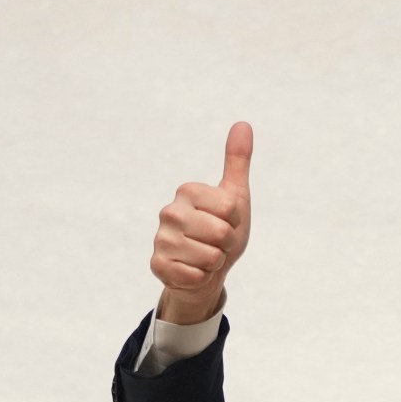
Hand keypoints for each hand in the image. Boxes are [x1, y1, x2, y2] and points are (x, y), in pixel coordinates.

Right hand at [150, 122, 252, 323]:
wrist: (206, 270)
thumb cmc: (221, 231)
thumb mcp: (234, 197)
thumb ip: (237, 162)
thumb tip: (243, 124)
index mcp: (187, 190)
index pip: (230, 208)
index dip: (235, 221)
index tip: (225, 222)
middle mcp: (169, 211)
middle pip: (221, 233)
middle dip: (226, 244)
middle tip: (215, 243)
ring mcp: (161, 239)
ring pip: (209, 257)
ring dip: (214, 263)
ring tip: (204, 256)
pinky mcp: (157, 265)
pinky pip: (194, 276)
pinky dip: (201, 278)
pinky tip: (193, 270)